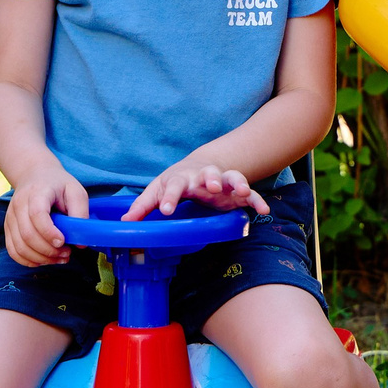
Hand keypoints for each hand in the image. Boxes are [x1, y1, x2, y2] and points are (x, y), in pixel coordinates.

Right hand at [4, 164, 88, 266]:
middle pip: (27, 235)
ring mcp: (10, 218)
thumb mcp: (76, 191)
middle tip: (67, 253)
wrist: (35, 175)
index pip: (37, 214)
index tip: (63, 241)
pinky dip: (29, 261)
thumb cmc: (58, 185)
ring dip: (41, 258)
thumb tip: (80, 242)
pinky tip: (45, 260)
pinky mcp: (8, 229)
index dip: (49, 232)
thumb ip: (80, 213)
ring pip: (20, 247)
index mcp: (36, 193)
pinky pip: (14, 252)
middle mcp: (18, 205)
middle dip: (49, 250)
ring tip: (59, 258)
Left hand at [124, 161, 267, 221]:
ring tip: (241, 191)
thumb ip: (143, 206)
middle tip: (211, 187)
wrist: (201, 165)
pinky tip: (263, 210)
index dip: (169, 197)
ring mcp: (222, 183)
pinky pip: (249, 194)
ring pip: (231, 178)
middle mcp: (203, 177)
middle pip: (208, 174)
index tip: (165, 210)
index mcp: (181, 179)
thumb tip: (124, 221)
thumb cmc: (176, 181)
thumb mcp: (158, 190)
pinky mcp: (235, 192)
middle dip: (211, 179)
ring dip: (237, 182)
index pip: (173, 186)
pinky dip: (256, 200)